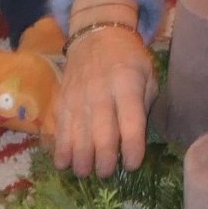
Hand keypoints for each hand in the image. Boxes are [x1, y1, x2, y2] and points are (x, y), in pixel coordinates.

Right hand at [43, 27, 157, 178]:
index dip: (133, 150)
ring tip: (87, 172)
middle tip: (107, 173)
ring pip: (78, 137)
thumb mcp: (147, 74)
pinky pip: (59, 130)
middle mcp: (101, 93)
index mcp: (127, 86)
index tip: (132, 165)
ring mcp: (78, 98)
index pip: (131, 124)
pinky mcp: (62, 101)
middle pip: (102, 136)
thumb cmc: (128, 58)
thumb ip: (145, 105)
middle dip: (105, 161)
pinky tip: (65, 163)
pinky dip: (61, 150)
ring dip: (81, 161)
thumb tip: (137, 140)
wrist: (96, 35)